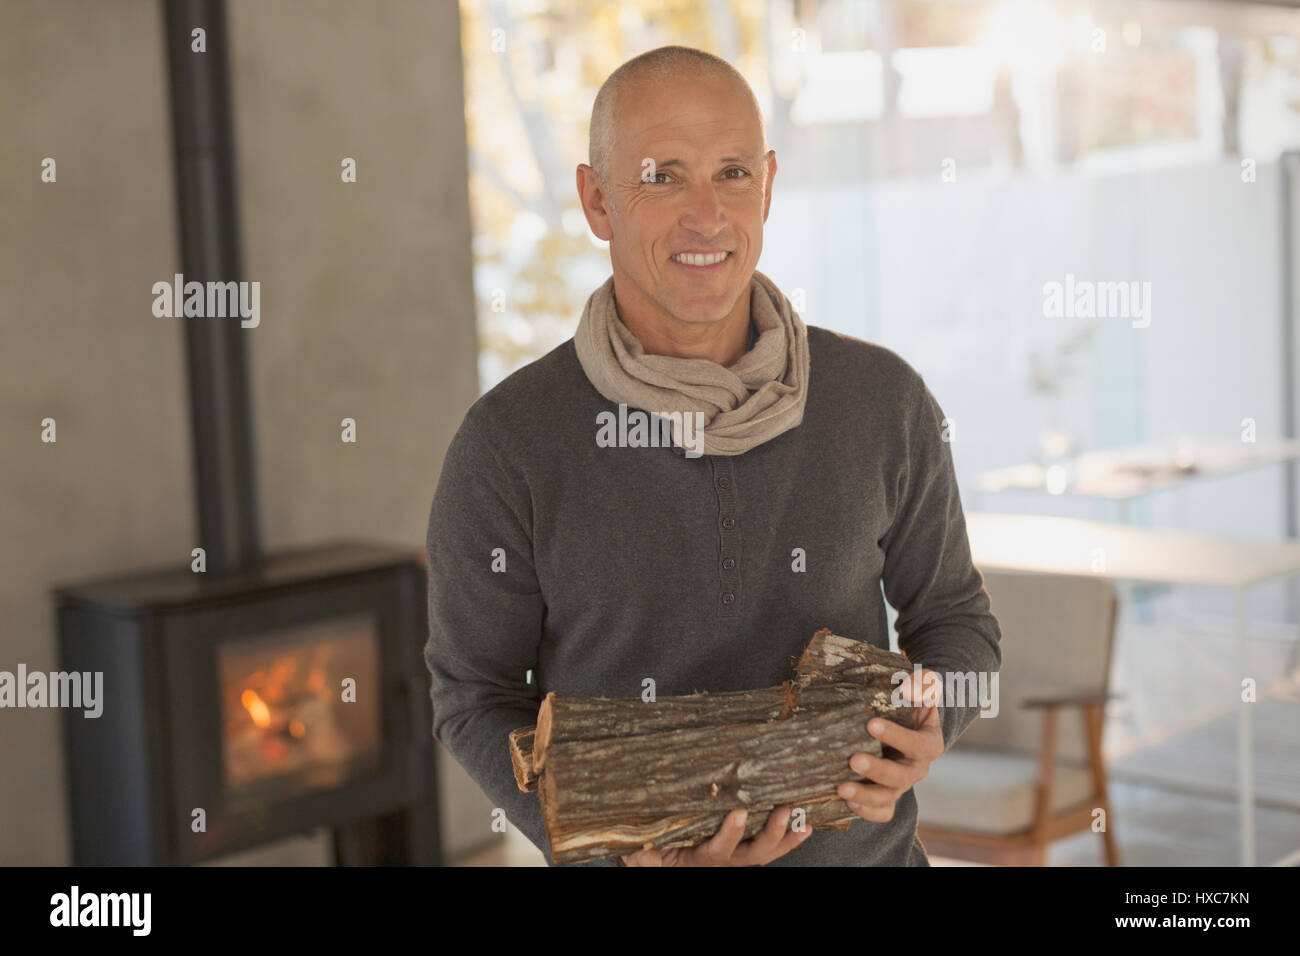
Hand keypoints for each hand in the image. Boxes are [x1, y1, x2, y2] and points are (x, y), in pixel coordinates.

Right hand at [620, 806, 811, 865]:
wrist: (666, 860)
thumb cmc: (657, 852)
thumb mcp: (646, 857)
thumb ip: (644, 859)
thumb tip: (643, 856)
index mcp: (703, 858)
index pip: (719, 848)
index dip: (731, 833)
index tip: (739, 813)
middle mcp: (727, 860)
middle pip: (754, 851)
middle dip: (771, 833)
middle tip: (782, 812)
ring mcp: (741, 855)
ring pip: (768, 850)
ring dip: (786, 835)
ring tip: (801, 818)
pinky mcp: (749, 849)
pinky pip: (774, 847)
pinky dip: (791, 837)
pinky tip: (805, 825)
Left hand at [837, 666, 944, 821]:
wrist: (900, 719)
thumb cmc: (908, 700)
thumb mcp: (920, 686)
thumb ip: (921, 684)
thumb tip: (907, 689)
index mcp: (929, 743)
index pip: (918, 744)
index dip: (897, 736)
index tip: (871, 724)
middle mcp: (917, 768)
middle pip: (901, 776)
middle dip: (877, 769)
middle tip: (853, 759)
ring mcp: (901, 785)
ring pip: (888, 797)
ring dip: (865, 795)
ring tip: (841, 788)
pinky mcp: (887, 797)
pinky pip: (881, 812)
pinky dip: (866, 811)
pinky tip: (846, 803)